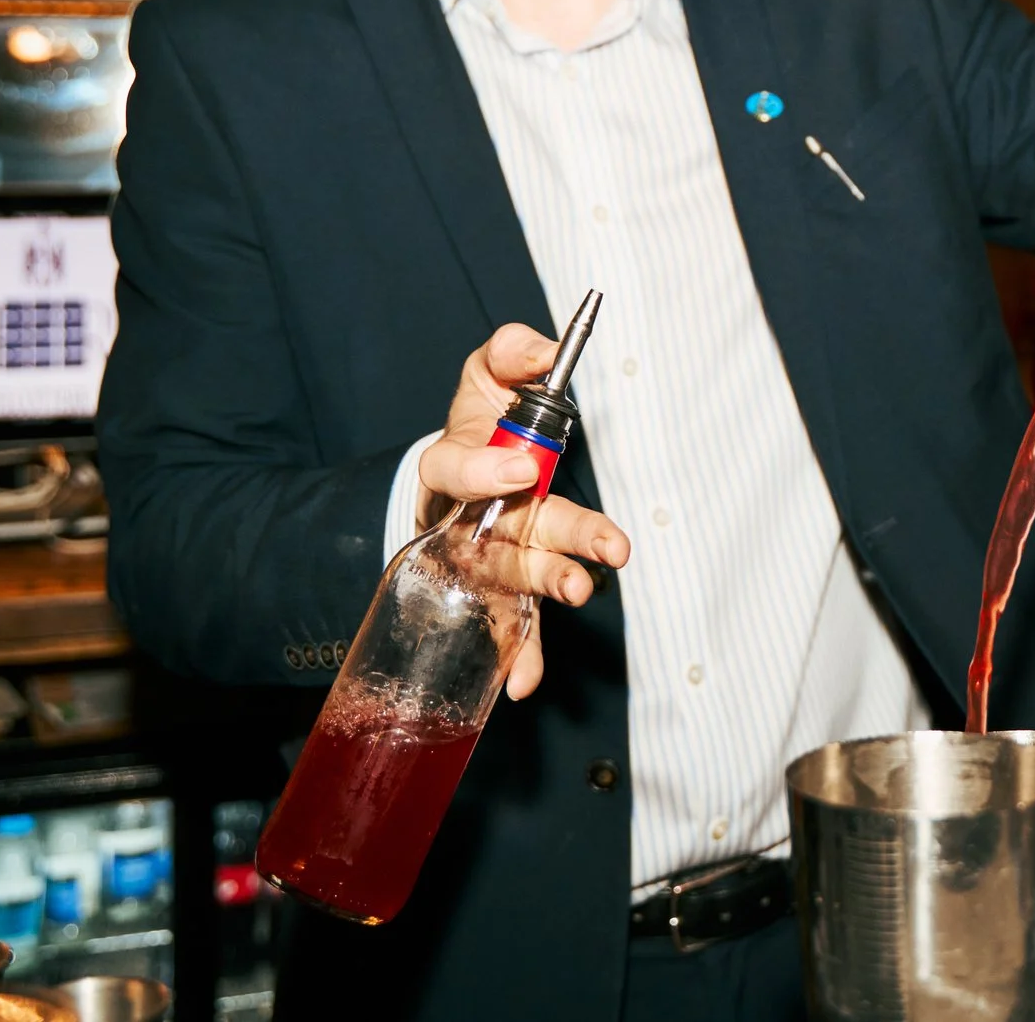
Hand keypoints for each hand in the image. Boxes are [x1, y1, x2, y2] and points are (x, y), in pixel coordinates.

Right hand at [420, 322, 630, 699]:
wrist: (465, 461)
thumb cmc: (481, 415)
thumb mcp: (489, 372)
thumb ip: (514, 353)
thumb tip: (546, 351)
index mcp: (456, 463)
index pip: (455, 469)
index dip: (484, 470)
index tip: (522, 468)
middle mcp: (469, 517)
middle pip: (499, 539)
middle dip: (541, 555)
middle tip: (577, 572)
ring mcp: (488, 556)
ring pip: (514, 579)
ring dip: (544, 593)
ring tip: (579, 598)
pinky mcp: (508, 584)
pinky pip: (512, 622)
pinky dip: (517, 654)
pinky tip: (524, 682)